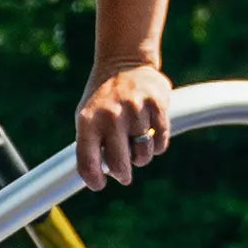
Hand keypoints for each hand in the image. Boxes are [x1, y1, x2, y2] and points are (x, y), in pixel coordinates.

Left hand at [77, 61, 171, 189]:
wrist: (123, 62)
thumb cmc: (103, 99)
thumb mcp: (87, 118)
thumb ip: (89, 146)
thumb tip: (96, 178)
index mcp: (87, 121)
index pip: (88, 162)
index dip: (93, 180)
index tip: (99, 185)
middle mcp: (110, 116)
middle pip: (119, 166)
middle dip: (122, 175)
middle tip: (124, 176)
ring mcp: (134, 110)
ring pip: (143, 155)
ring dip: (141, 157)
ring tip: (136, 144)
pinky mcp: (157, 105)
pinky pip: (160, 142)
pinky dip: (157, 145)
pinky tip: (150, 134)